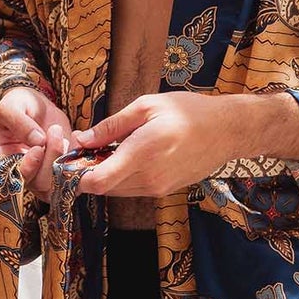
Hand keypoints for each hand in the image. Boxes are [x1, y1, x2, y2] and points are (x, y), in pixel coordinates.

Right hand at [0, 83, 75, 199]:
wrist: (37, 104)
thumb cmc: (18, 104)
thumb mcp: (11, 106)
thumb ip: (19, 121)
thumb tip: (38, 141)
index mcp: (4, 162)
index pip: (13, 179)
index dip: (27, 169)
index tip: (37, 148)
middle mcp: (24, 173)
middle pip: (40, 184)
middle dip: (51, 159)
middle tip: (54, 130)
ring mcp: (45, 174)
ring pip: (59, 182)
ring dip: (64, 158)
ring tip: (61, 132)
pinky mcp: (63, 168)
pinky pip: (76, 174)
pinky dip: (79, 157)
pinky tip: (76, 136)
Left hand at [71, 92, 241, 197]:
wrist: (227, 131)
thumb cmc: (188, 111)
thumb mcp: (146, 107)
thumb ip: (111, 126)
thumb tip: (82, 140)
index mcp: (142, 153)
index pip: (97, 181)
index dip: (77, 176)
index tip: (71, 160)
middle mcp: (149, 177)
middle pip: (103, 188)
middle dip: (88, 173)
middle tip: (85, 151)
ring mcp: (159, 188)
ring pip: (118, 191)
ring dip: (106, 176)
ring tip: (108, 151)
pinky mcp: (165, 191)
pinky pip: (134, 190)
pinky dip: (123, 178)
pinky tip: (128, 157)